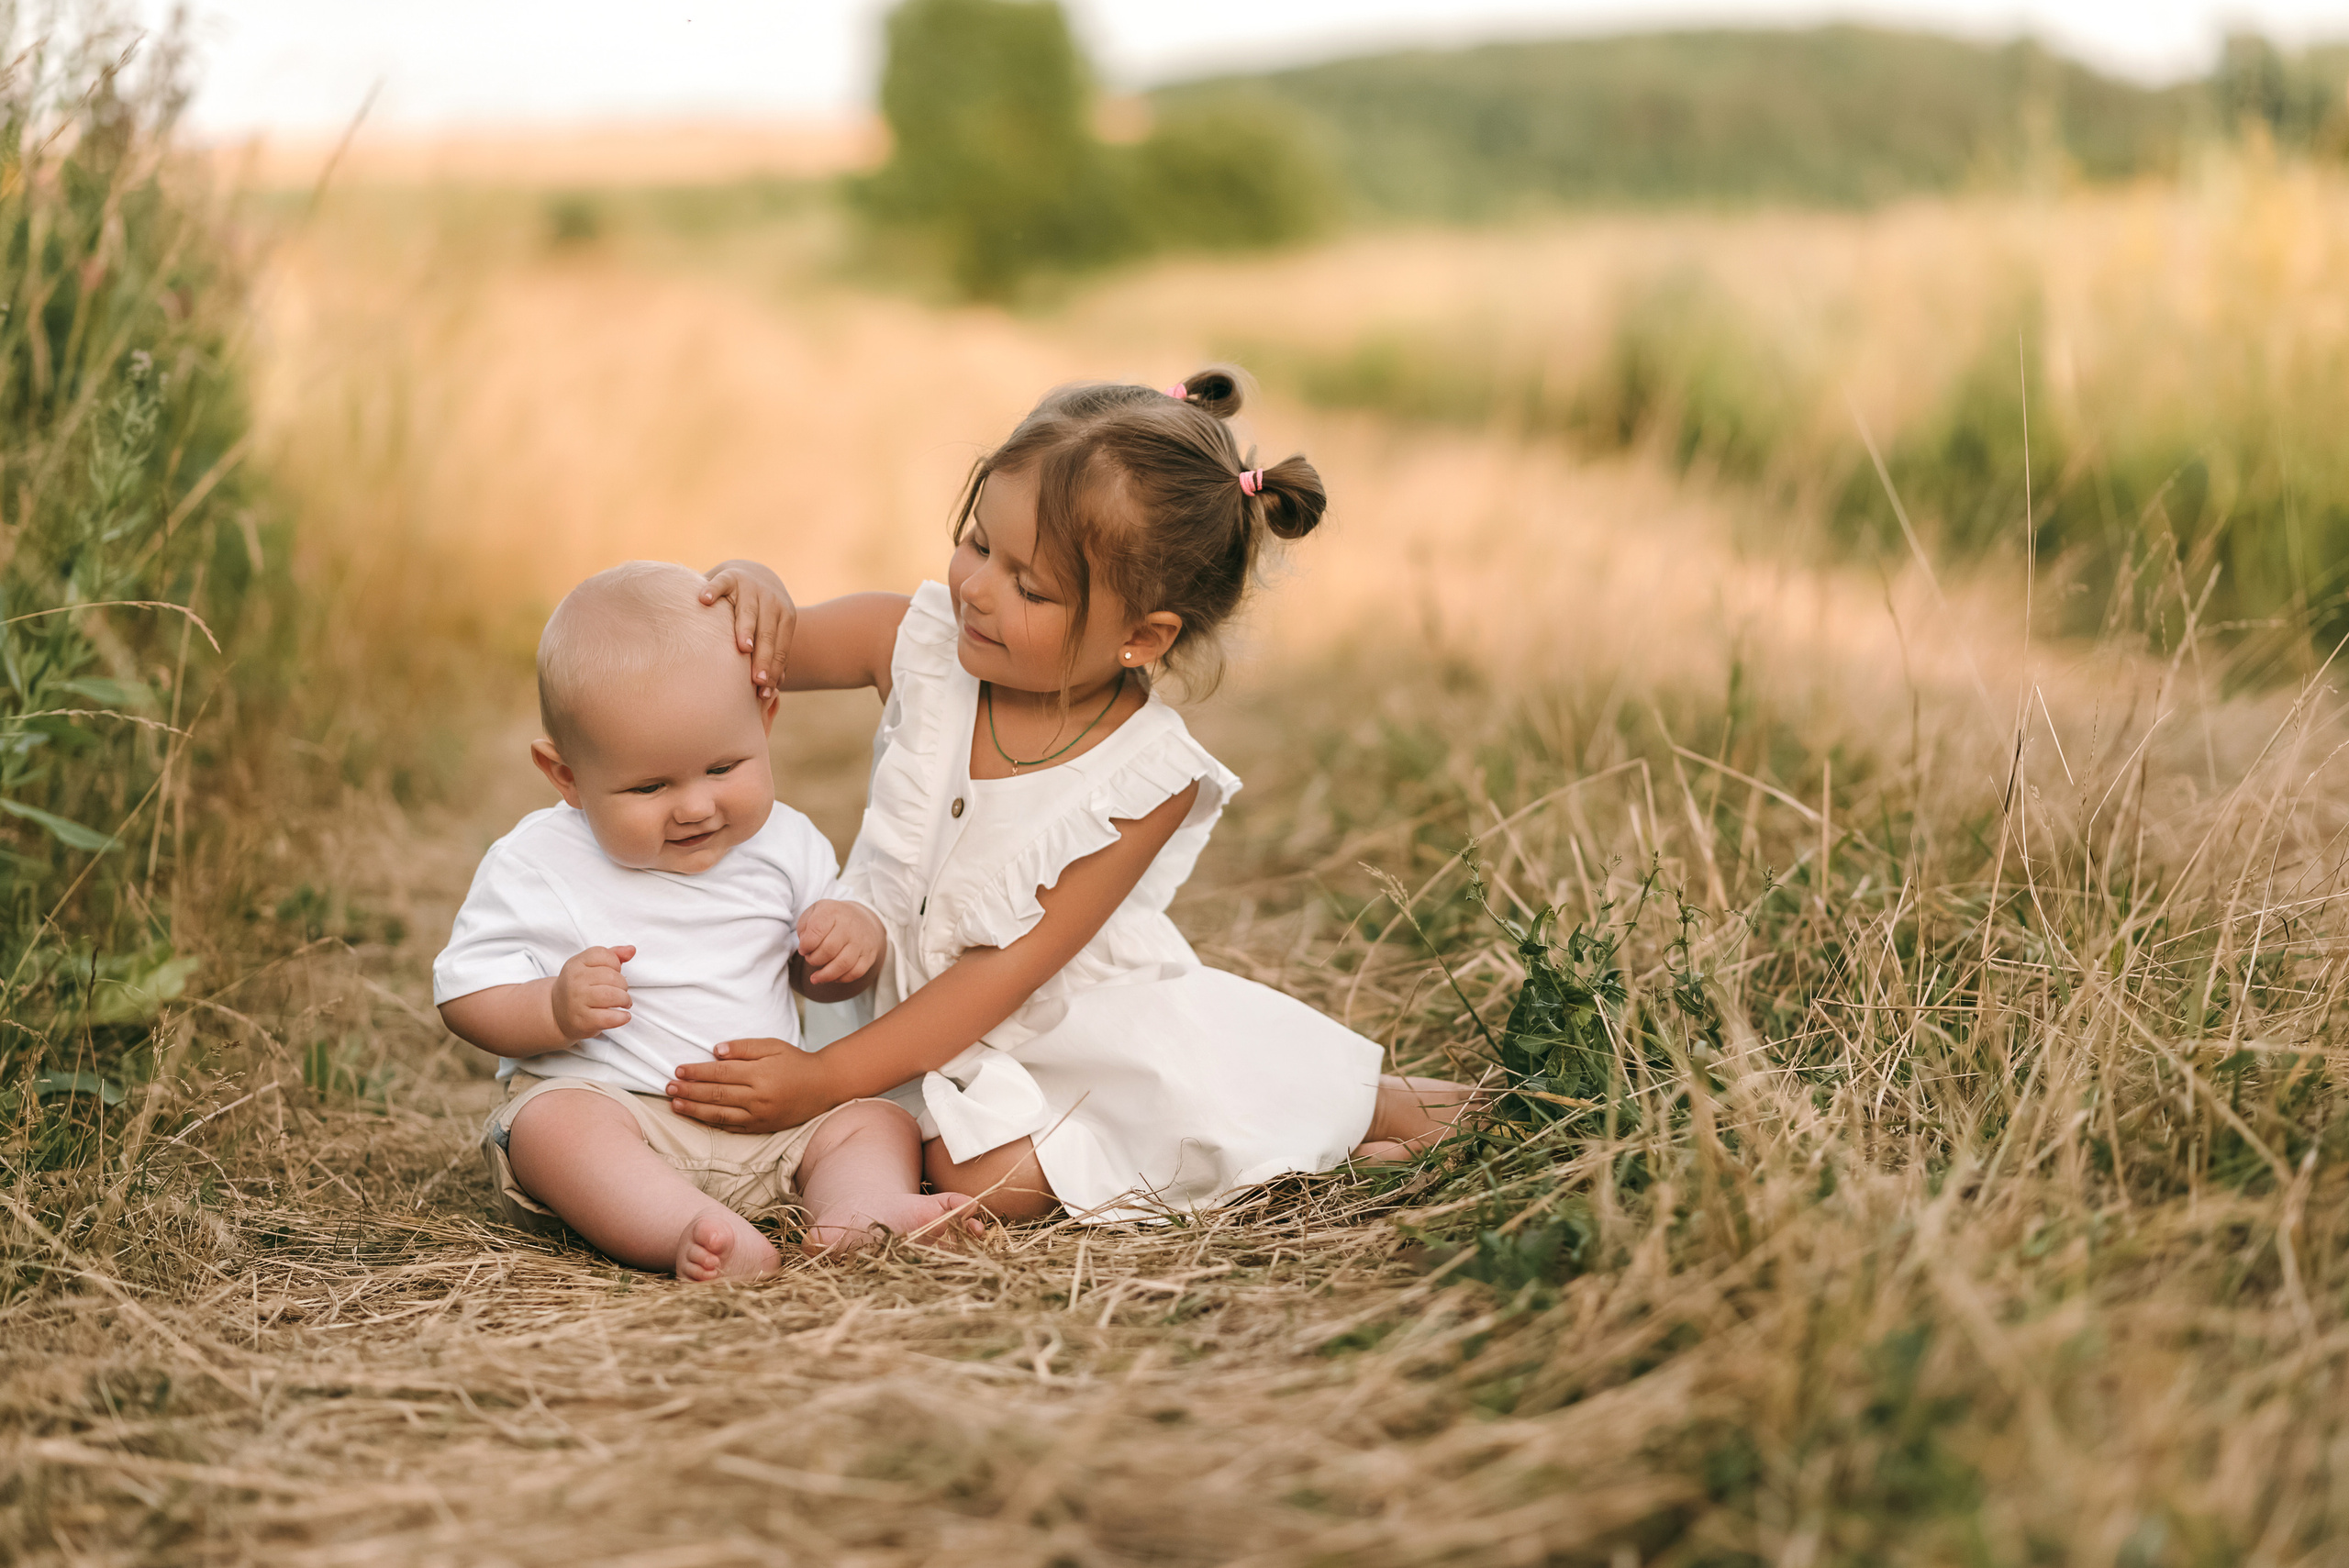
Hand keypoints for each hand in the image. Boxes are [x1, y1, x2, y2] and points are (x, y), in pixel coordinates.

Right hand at [552, 944, 633, 1040]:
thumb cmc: (578, 987)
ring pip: (613, 996)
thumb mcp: (588, 966)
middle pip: (612, 977)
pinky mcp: (583, 1020)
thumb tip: (631, 950)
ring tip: (624, 1003)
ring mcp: (577, 1001)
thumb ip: (612, 955)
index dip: (616, 963)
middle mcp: (575, 981)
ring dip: (625, 1000)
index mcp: (576, 964)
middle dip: (623, 985)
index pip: (604, 955)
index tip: (614, 972)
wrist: (556, 1013)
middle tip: (621, 991)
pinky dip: (622, 1017)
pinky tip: (623, 1016)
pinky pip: (609, 1017)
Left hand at [668, 1037, 837, 1131]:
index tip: (678, 1070)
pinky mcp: (761, 1128)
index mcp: (760, 1074)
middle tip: (668, 1088)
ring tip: (675, 1105)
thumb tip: (715, 1051)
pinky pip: (732, 1127)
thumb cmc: (795, 1062)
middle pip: (716, 1094)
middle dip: (689, 1092)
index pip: (720, 1073)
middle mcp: (758, 1097)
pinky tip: (697, 1118)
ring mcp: (759, 1116)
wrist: (823, 1086)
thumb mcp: (773, 1046)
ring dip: (694, 1110)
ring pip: (720, 1114)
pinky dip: (712, 1123)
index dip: (697, 1072)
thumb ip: (744, 1048)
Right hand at [700, 559, 795, 699]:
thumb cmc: (760, 610)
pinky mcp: (729, 575)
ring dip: (746, 629)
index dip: (773, 669)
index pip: (780, 647)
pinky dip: (712, 590)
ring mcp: (750, 586)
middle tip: (757, 679)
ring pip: (748, 610)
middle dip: (763, 657)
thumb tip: (776, 686)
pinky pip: (720, 583)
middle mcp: (770, 600)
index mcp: (785, 615)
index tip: (765, 690)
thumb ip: (772, 651)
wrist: (751, 570)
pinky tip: (703, 601)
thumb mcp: (772, 626)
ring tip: (743, 647)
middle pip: (768, 633)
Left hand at [796, 899, 885, 987]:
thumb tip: (805, 949)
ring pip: (843, 964)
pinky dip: (841, 979)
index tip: (803, 949)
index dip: (805, 946)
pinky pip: (856, 973)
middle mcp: (849, 925)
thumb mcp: (814, 912)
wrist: (860, 918)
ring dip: (825, 975)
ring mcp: (861, 941)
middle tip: (810, 958)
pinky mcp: (869, 955)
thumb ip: (804, 928)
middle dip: (814, 960)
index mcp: (832, 912)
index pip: (816, 931)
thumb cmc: (831, 919)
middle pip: (828, 950)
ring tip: (815, 978)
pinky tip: (832, 977)